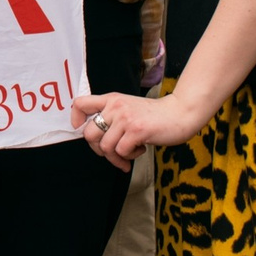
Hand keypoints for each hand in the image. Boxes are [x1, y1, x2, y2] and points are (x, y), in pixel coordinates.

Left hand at [72, 91, 207, 170]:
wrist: (180, 113)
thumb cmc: (154, 116)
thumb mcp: (128, 108)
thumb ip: (112, 116)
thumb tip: (94, 139)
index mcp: (111, 99)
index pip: (80, 103)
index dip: (75, 119)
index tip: (82, 129)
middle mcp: (115, 106)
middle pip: (89, 133)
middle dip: (98, 149)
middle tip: (112, 153)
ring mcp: (125, 118)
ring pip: (105, 146)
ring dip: (116, 156)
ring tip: (130, 153)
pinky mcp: (136, 130)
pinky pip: (121, 151)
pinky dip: (129, 156)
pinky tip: (140, 149)